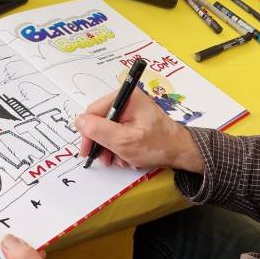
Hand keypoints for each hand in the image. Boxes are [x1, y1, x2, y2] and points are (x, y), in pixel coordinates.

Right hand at [74, 86, 204, 171]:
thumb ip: (99, 130)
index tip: (88, 151)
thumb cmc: (157, 145)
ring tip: (120, 160)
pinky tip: (128, 157)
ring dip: (111, 148)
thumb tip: (78, 120)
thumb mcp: (124, 141)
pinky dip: (120, 147)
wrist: (181, 152)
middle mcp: (128, 100)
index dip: (88, 132)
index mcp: (127, 98)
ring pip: (109, 129)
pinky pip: (119, 133)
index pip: (94, 111)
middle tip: (106, 160)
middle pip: (101, 121)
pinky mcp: (136, 121)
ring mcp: (133, 111)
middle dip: (102, 143)